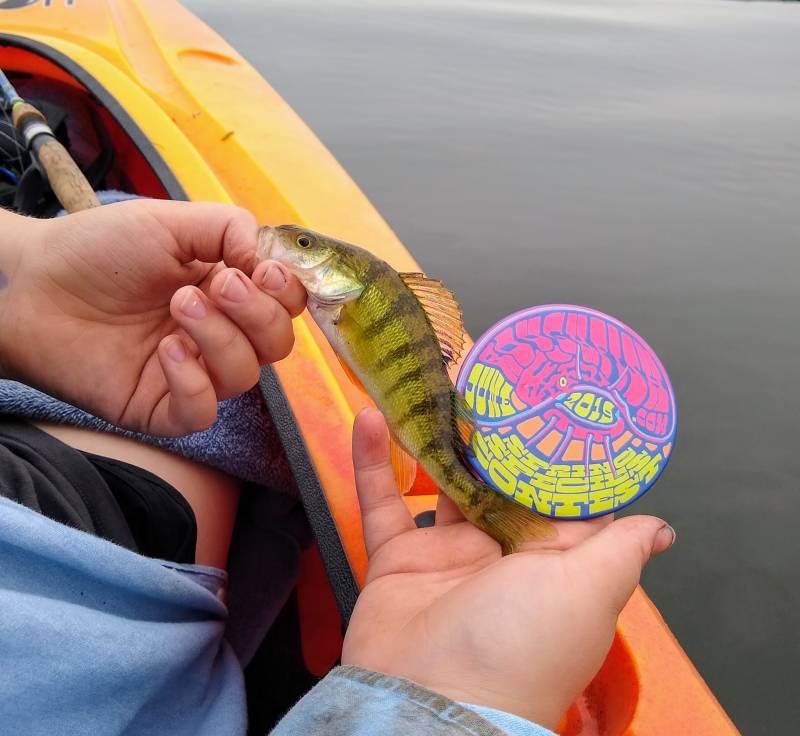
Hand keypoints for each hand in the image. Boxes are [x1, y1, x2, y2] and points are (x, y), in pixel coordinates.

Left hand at [0, 200, 304, 435]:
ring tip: (178, 306)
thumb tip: (268, 258)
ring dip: (220, 338)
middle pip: (276, 344)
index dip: (287, 292)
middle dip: (256, 313)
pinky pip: (203, 411)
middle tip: (215, 285)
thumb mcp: (169, 221)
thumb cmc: (98, 249)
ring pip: (244, 376)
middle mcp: (218, 333)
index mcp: (228, 291)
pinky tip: (166, 351)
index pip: (286, 305)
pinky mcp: (159, 406)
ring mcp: (192, 372)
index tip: (262, 271)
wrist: (32, 282)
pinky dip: (195, 383)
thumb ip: (229, 228)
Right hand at [342, 409, 674, 728]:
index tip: (556, 401)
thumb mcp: (586, 591)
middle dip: (493, 433)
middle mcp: (502, 555)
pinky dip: (373, 462)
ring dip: (436, 437)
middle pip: (498, 481)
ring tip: (434, 385)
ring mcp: (448, 555)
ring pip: (442, 483)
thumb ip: (619, 549)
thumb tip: (662, 529)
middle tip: (488, 379)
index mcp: (552, 563)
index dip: (559, 451)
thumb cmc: (522, 646)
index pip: (561, 498)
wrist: (430, 699)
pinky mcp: (398, 559)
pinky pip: (383, 502)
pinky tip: (372, 420)